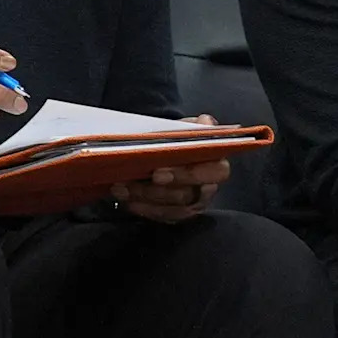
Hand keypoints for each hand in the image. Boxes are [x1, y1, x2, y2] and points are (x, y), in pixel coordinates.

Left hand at [113, 114, 227, 222]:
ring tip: (121, 187)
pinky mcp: (178, 214)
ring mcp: (193, 204)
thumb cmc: (178, 141)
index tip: (158, 173)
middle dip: (156, 191)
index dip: (187, 174)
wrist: (167, 153)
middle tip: (131, 182)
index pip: (214, 173)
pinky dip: (141, 207)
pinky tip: (125, 198)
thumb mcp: (184, 129)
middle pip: (187, 195)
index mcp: (216, 164)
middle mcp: (208, 187)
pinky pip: (161, 216)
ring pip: (172, 208)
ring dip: (143, 198)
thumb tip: (205, 121)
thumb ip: (192, 128)